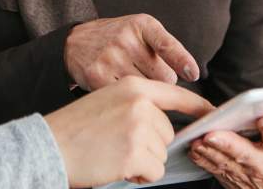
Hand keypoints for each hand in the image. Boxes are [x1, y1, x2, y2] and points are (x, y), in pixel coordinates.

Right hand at [45, 76, 214, 187]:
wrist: (48, 145)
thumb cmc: (75, 128)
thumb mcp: (106, 101)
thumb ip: (137, 105)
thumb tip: (165, 125)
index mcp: (133, 87)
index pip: (176, 95)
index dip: (198, 107)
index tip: (214, 114)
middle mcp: (140, 104)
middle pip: (167, 132)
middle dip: (149, 145)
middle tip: (119, 145)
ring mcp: (139, 128)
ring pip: (161, 154)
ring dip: (143, 161)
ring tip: (114, 154)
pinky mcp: (135, 153)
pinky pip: (154, 171)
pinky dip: (139, 175)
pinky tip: (117, 166)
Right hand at [65, 13, 198, 90]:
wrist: (75, 43)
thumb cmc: (116, 38)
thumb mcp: (141, 30)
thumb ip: (165, 46)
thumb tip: (191, 74)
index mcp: (141, 25)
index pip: (166, 44)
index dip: (181, 61)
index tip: (193, 74)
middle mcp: (125, 39)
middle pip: (163, 76)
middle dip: (161, 80)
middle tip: (146, 73)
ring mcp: (110, 58)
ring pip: (147, 90)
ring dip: (146, 91)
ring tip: (132, 79)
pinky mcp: (97, 76)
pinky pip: (126, 97)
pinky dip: (128, 99)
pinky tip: (120, 90)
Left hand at [186, 77, 262, 188]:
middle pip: (245, 153)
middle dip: (228, 144)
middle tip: (213, 133)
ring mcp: (244, 173)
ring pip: (224, 162)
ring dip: (210, 151)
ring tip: (199, 138)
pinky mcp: (227, 177)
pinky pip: (212, 169)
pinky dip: (202, 159)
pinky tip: (193, 147)